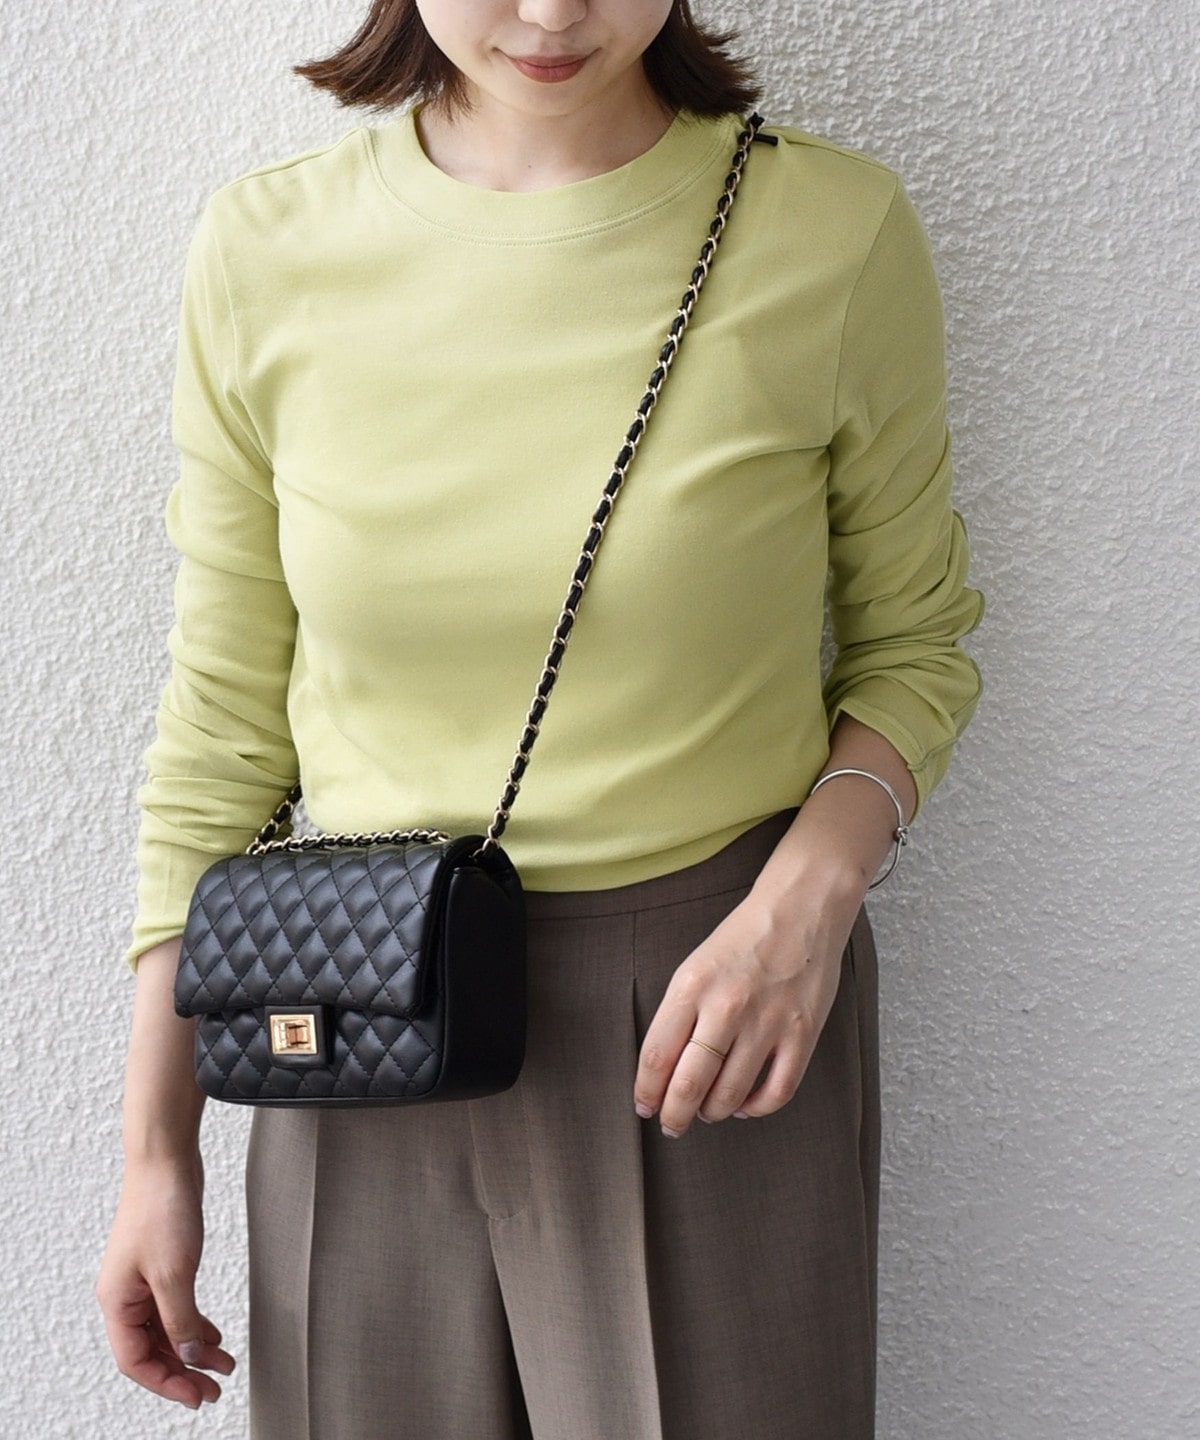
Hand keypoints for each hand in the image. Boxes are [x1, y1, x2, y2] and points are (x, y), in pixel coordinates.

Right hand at [96, 1154, 234, 1409]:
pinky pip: (174, 1307)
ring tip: (224, 1366)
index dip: (165, 1383)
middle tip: (214, 1390)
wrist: (166, 1161)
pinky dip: (193, 1325)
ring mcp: (143, 1280)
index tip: (196, 1396)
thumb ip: (179, 1319)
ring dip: (192, 1350)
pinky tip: (214, 1336)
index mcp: (117, 1301)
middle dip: (182, 1372)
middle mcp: (125, 1295)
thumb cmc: (161, 1208)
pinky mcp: (161, 1265)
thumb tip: (186, 1357)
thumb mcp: (174, 1272)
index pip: (135, 1360)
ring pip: (166, 1329)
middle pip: (151, 1349)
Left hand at [633, 878, 861, 1137]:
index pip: (657, 1055)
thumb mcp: (695, 966)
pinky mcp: (802, 1033)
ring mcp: (768, 1022)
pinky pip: (777, 1092)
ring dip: (713, 1112)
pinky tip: (747, 1104)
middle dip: (675, 1115)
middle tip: (672, 1125)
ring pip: (730, 1095)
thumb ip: (679, 1015)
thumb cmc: (743, 939)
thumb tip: (664, 1069)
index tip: (644, 1106)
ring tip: (709, 1110)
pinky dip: (757, 1108)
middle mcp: (727, 1006)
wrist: (800, 909)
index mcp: (692, 986)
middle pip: (690, 1083)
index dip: (646, 1091)